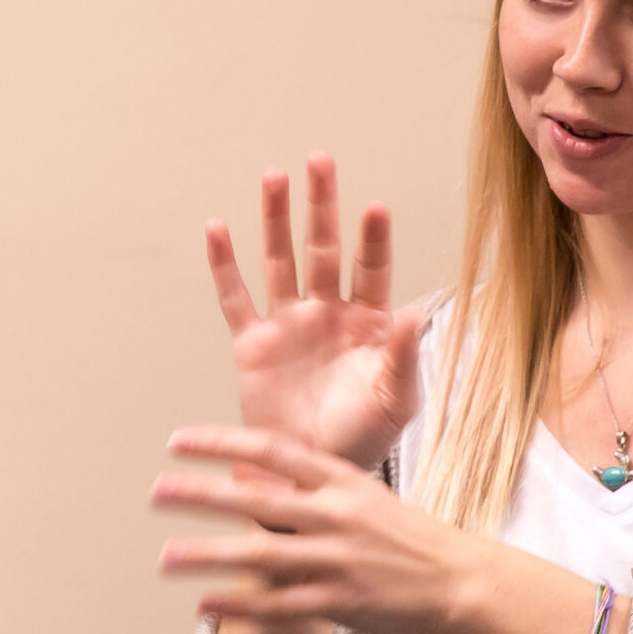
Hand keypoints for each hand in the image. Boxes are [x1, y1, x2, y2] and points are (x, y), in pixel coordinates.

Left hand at [154, 427, 610, 633]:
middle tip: (157, 491)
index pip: (271, 450)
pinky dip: (240, 606)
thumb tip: (250, 477)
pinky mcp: (341, 603)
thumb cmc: (406, 535)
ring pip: (259, 555)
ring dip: (207, 556)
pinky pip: (280, 605)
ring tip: (164, 557)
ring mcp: (338, 560)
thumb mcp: (362, 494)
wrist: (460, 579)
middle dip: (200, 494)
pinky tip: (204, 604)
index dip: (221, 443)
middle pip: (255, 499)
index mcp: (341, 480)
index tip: (178, 441)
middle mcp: (336, 515)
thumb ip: (309, 486)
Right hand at [208, 153, 423, 471]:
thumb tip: (413, 314)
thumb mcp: (397, 400)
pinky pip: (235, 297)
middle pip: (323, 249)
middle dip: (322, 206)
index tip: (374, 208)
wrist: (312, 472)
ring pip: (280, 261)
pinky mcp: (253, 344)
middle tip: (320, 162)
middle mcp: (326, 313)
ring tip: (275, 178)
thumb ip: (405, 356)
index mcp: (367, 324)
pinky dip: (224, 264)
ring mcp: (288, 325)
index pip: (371, 270)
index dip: (373, 240)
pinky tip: (218, 229)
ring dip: (277, 220)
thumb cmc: (363, 438)